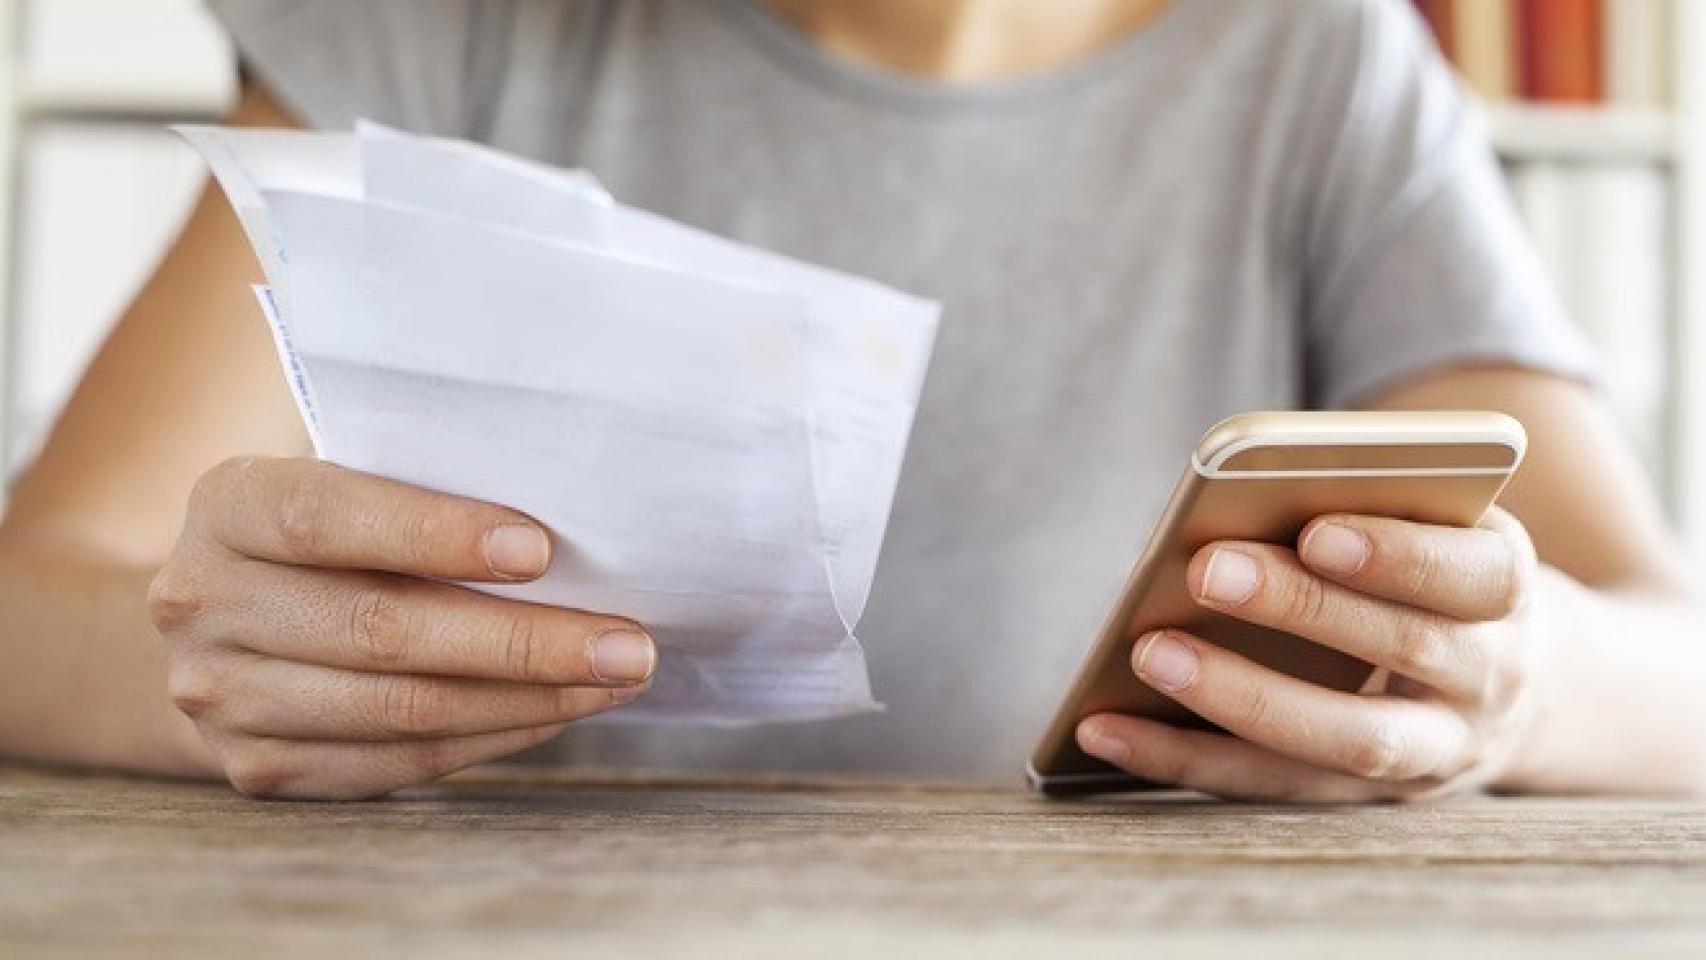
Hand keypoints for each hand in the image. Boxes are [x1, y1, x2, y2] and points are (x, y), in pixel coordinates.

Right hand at [150, 457, 654, 798]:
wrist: (214, 618)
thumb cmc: (323, 529)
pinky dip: (495, 735)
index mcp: (229, 504)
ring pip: (403, 709)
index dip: (436, 534)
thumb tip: (573, 519)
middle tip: (629, 643)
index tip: (541, 551)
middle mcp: (206, 602)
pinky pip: (402, 760)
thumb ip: (422, 484)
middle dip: (525, 642)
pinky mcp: (261, 769)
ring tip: (616, 679)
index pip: (329, 518)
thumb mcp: (342, 476)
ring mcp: (225, 697)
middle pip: (383, 630)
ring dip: (529, 698)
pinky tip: (560, 710)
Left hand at [1076, 507, 1545, 802]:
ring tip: (1147, 654)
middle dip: (1302, 609)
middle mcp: (1488, 679)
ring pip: (1345, 741)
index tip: (1317, 532)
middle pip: (1404, 649)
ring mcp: (1437, 753)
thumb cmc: (1434, 572)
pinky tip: (1104, 730)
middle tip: (1203, 570)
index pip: (1476, 573)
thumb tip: (1233, 498)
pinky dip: (1184, 759)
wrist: (1524, 687)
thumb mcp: (1432, 526)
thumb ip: (1366, 506)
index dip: (1401, 556)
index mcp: (1507, 589)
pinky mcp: (1369, 799)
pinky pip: (1274, 786)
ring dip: (1239, 698)